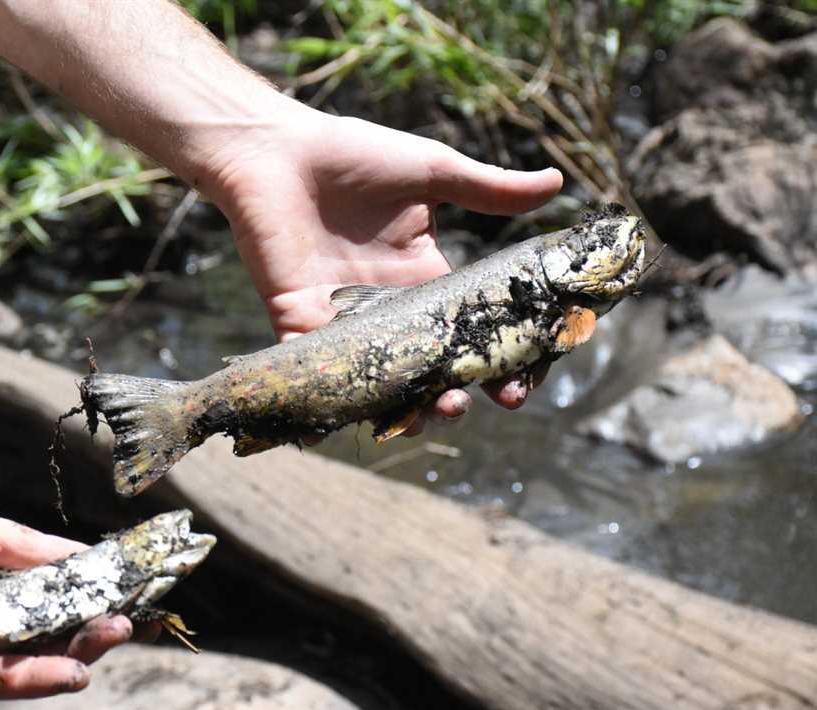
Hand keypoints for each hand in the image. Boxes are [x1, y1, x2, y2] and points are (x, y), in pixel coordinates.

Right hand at [0, 405, 131, 698]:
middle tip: (120, 629)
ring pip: (33, 597)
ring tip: (130, 599)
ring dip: (79, 601)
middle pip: (21, 638)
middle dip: (71, 640)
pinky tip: (104, 559)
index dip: (28, 677)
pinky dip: (65, 557)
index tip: (77, 674)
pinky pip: (29, 550)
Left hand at [206, 107, 562, 431]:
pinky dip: (316, 404)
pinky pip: (308, 371)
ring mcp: (342, 320)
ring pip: (375, 380)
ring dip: (398, 406)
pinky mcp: (296, 320)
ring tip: (423, 415)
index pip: (469, 331)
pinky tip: (326, 432)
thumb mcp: (431, 171)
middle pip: (427, 367)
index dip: (496, 359)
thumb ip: (488, 189)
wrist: (279, 150)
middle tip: (471, 404)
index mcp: (425, 278)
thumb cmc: (354, 155)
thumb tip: (557, 182)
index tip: (518, 384)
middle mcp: (387, 309)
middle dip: (452, 394)